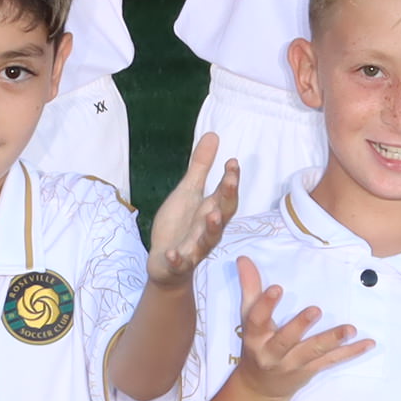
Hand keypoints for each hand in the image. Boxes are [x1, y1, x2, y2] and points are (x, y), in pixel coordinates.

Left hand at [144, 131, 242, 288]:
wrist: (167, 264)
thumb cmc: (181, 226)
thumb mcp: (188, 192)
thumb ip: (200, 167)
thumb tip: (213, 135)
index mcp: (211, 211)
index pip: (225, 194)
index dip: (230, 179)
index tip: (232, 161)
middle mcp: (207, 230)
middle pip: (222, 214)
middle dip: (228, 198)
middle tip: (231, 181)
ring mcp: (194, 248)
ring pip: (207, 240)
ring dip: (211, 228)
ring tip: (212, 215)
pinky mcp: (179, 263)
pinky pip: (180, 262)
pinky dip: (177, 259)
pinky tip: (173, 254)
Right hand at [219, 257, 367, 400]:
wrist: (260, 388)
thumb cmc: (256, 345)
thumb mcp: (248, 318)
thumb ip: (249, 288)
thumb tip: (244, 258)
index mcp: (255, 336)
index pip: (257, 320)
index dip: (266, 304)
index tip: (277, 287)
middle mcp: (271, 353)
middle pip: (285, 340)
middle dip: (300, 326)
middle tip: (316, 310)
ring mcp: (292, 364)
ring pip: (312, 352)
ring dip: (331, 341)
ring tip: (349, 329)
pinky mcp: (310, 370)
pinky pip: (331, 361)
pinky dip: (350, 353)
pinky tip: (368, 343)